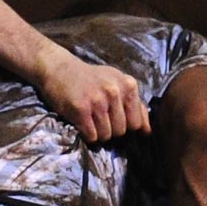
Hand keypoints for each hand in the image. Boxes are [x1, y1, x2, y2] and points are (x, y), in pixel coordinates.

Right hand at [34, 52, 148, 144]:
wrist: (59, 69)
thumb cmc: (90, 79)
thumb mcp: (117, 84)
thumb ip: (135, 105)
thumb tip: (147, 131)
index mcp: (128, 85)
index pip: (137, 122)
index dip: (126, 127)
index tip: (115, 120)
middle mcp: (115, 91)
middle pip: (121, 131)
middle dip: (111, 131)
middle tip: (99, 120)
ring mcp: (98, 100)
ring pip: (106, 135)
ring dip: (98, 134)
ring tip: (90, 120)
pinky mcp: (81, 109)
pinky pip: (92, 136)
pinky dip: (87, 135)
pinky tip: (82, 122)